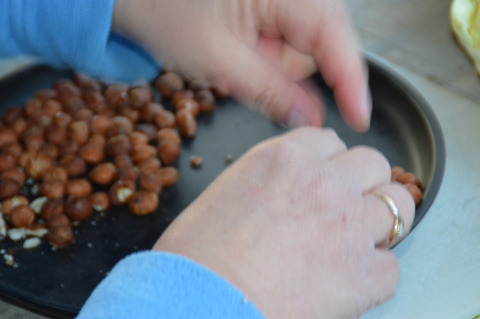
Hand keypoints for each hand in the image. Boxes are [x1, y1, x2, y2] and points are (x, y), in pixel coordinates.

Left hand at [112, 0, 370, 131]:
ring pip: (301, 43)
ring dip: (272, 62)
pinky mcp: (269, 3)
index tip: (360, 117)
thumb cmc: (162, 10)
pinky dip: (265, 53)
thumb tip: (312, 119)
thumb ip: (271, 91)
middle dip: (289, 69)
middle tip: (245, 71)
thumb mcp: (218, 60)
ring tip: (231, 54)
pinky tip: (237, 48)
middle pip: (320, 42)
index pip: (334, 37)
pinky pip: (283, 37)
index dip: (351, 81)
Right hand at [153, 127, 414, 318]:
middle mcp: (324, 183)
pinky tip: (351, 281)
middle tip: (346, 205)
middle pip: (372, 162)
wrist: (201, 300)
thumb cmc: (198, 256)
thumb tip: (288, 189)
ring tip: (360, 238)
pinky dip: (375, 274)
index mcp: (285, 159)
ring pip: (398, 203)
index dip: (330, 161)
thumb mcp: (228, 191)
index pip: (329, 140)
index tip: (327, 176)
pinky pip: (391, 266)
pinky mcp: (364, 273)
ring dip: (382, 219)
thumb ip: (270, 178)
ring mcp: (350, 224)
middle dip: (362, 182)